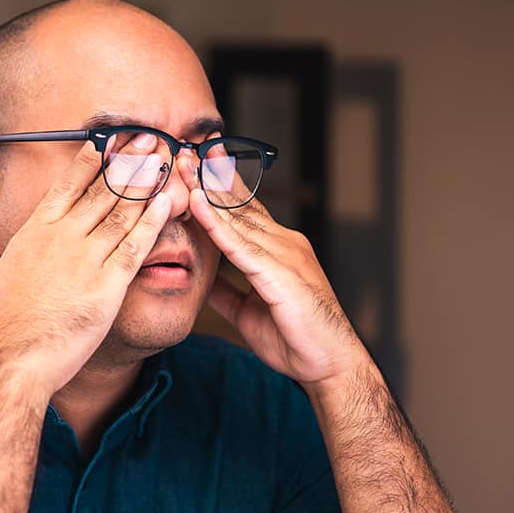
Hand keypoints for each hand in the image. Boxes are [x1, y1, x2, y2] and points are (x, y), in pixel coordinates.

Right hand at [0, 136, 172, 396]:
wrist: (15, 359)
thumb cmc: (3, 327)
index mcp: (34, 233)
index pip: (66, 187)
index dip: (90, 162)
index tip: (107, 141)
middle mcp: (60, 238)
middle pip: (101, 191)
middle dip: (128, 162)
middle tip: (150, 139)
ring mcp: (84, 260)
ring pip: (122, 213)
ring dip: (146, 183)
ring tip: (165, 160)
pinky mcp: (107, 286)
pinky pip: (135, 247)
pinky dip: (153, 222)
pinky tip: (168, 203)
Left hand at [187, 163, 368, 388]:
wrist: (329, 365)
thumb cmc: (295, 340)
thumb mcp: (248, 312)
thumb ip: (227, 292)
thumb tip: (204, 282)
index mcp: (277, 251)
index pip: (244, 212)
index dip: (220, 187)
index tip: (199, 161)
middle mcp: (283, 244)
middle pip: (239, 205)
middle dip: (210, 177)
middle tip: (186, 147)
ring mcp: (284, 255)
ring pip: (238, 217)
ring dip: (207, 190)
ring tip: (184, 164)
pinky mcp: (279, 275)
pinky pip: (240, 245)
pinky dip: (216, 223)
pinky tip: (196, 204)